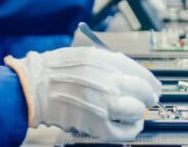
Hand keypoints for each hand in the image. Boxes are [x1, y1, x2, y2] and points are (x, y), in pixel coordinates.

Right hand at [5, 47, 159, 140]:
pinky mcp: (97, 125)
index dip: (151, 83)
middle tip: (145, 101)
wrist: (34, 86)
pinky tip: (130, 126)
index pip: (143, 74)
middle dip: (147, 98)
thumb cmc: (56, 69)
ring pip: (137, 112)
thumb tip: (132, 74)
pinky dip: (131, 131)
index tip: (154, 88)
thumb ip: (111, 62)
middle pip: (144, 93)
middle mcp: (109, 82)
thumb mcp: (87, 55)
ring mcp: (104, 105)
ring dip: (138, 113)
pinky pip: (125, 133)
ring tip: (135, 114)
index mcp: (108, 62)